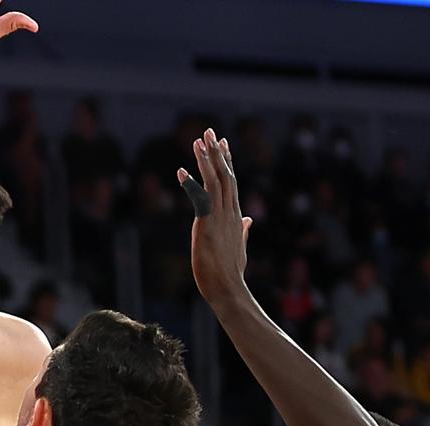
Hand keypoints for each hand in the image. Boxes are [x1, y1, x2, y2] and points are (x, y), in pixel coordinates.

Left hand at [179, 128, 253, 303]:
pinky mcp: (207, 226)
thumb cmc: (231, 273)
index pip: (232, 183)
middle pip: (226, 175)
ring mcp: (220, 218)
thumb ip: (243, 230)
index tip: (223, 143)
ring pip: (216, 182)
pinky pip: (199, 199)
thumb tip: (248, 220)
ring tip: (199, 140)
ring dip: (207, 160)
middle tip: (210, 131)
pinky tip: (180, 171)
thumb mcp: (239, 247)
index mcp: (235, 217)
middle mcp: (230, 213)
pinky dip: (190, 184)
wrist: (228, 290)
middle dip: (217, 152)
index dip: (227, 161)